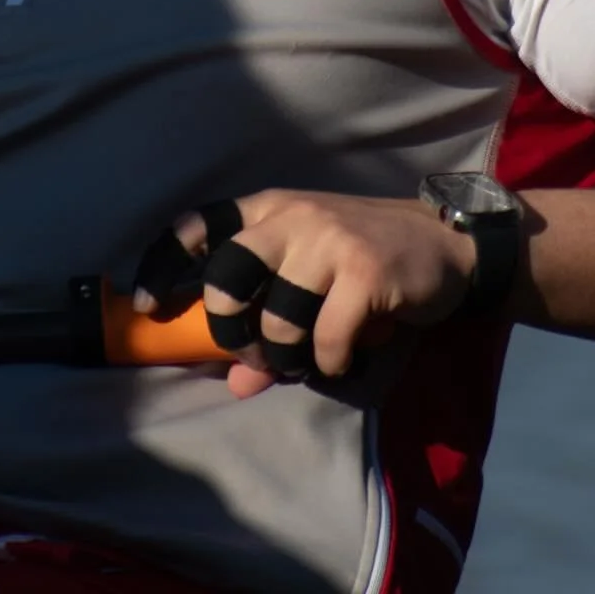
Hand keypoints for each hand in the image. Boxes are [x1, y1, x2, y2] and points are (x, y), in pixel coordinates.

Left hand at [133, 190, 477, 399]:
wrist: (448, 247)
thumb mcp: (314, 279)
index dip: (162, 264)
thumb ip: (270, 323)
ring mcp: (330, 242)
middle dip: (229, 328)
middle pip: (227, 276)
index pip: (200, 224)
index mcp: (271, 209)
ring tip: (311, 356)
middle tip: (254, 351)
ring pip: (277, 321)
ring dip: (288, 357)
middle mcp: (294, 217)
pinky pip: (326, 342)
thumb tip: (238, 385)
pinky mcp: (365, 274)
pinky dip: (333, 363)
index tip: (146, 306)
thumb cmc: (366, 261)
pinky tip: (349, 354)